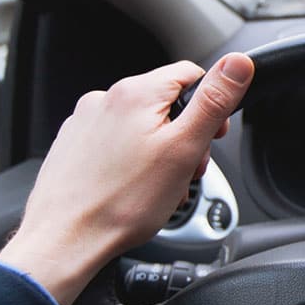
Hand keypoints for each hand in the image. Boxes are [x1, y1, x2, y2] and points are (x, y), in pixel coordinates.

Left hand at [0, 53, 254, 304]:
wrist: (65, 240)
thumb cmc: (123, 202)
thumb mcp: (185, 147)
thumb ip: (215, 100)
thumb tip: (239, 63)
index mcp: (137, 92)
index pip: (191, 74)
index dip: (212, 105)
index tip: (213, 136)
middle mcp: (105, 99)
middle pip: (167, 103)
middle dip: (186, 134)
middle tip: (187, 169)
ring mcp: (86, 122)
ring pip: (143, 125)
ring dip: (162, 150)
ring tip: (161, 185)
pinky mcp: (74, 145)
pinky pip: (118, 142)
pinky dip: (134, 160)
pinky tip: (135, 187)